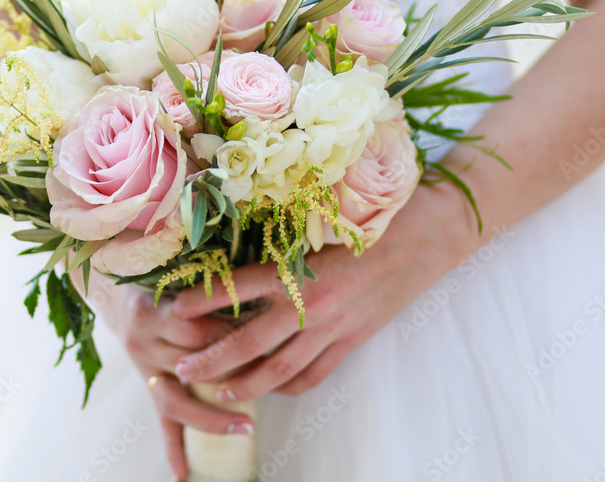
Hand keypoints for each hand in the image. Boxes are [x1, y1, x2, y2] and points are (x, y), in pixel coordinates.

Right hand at [102, 285, 256, 479]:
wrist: (110, 284)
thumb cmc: (154, 270)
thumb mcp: (173, 266)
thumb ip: (206, 278)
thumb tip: (256, 286)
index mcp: (152, 308)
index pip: (196, 328)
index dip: (231, 333)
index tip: (265, 333)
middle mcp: (144, 340)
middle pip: (193, 364)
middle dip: (233, 371)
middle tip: (271, 374)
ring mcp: (143, 366)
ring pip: (179, 398)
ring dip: (213, 415)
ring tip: (247, 427)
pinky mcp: (146, 383)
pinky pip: (160, 419)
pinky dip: (173, 448)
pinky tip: (183, 474)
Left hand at [171, 181, 478, 400]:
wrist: (430, 234)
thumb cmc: (373, 215)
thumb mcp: (322, 217)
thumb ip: (283, 234)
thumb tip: (240, 234)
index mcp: (299, 267)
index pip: (238, 288)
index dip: (203, 300)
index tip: (174, 307)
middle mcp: (312, 303)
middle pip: (250, 342)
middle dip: (212, 359)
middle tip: (182, 367)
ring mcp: (334, 328)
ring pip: (280, 369)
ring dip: (245, 383)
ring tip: (218, 389)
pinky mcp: (354, 341)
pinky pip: (315, 374)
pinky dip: (289, 385)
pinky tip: (272, 388)